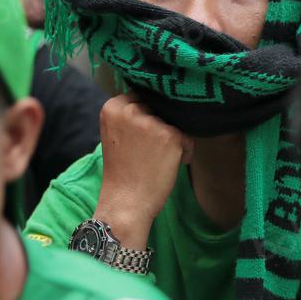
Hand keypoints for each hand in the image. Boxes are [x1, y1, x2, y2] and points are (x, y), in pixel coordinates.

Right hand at [94, 93, 192, 248]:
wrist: (125, 203)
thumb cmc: (123, 172)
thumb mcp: (116, 134)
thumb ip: (130, 115)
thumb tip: (160, 100)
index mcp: (112, 107)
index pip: (141, 96)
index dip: (147, 116)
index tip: (141, 139)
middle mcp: (130, 109)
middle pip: (158, 108)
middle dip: (160, 127)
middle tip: (149, 153)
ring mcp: (151, 122)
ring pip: (174, 122)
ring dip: (173, 140)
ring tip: (158, 160)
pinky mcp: (170, 135)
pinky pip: (188, 137)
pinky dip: (184, 151)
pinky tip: (170, 165)